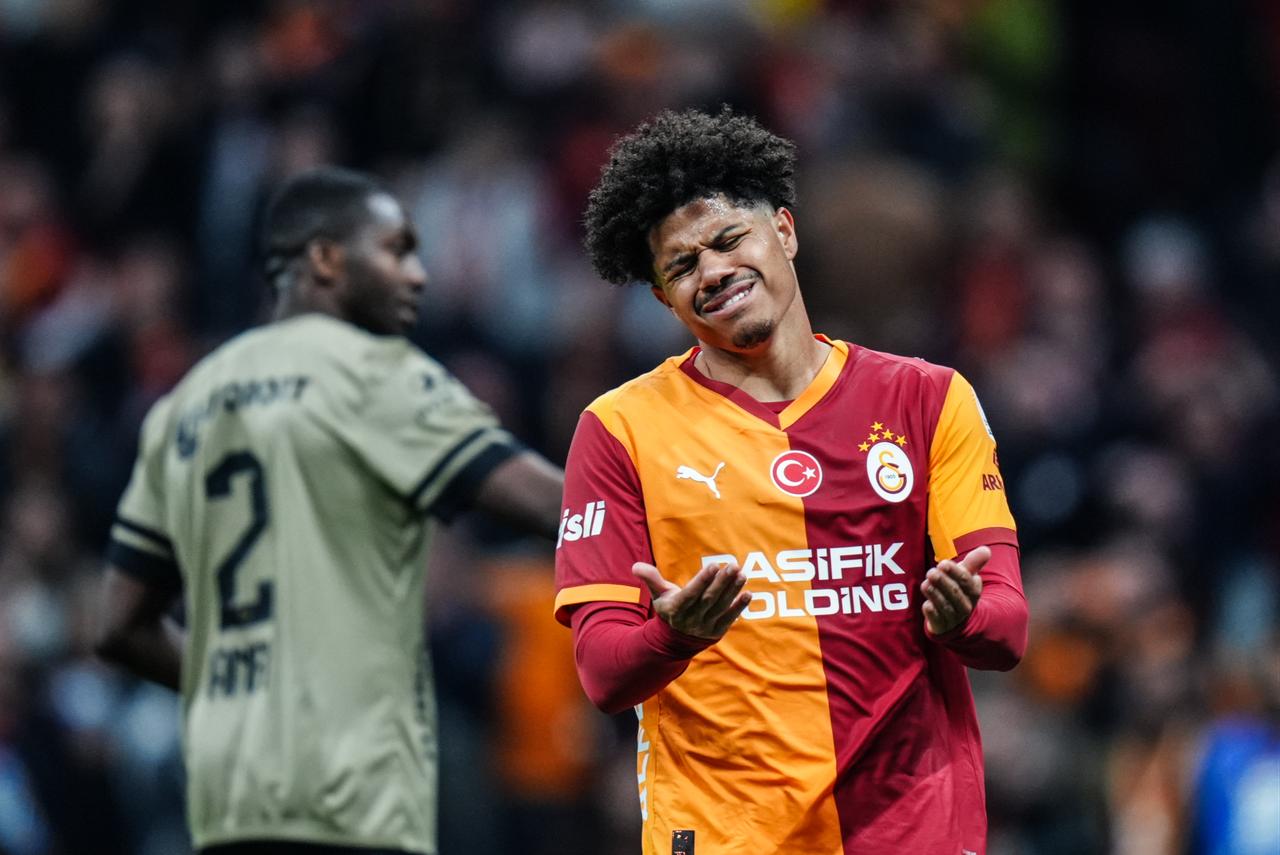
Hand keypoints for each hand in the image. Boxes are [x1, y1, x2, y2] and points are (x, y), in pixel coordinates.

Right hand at [632, 560, 751, 640]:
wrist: (674, 641)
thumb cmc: (669, 610)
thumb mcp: (658, 596)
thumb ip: (651, 579)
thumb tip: (636, 566)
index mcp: (676, 608)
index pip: (691, 594)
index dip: (703, 580)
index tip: (715, 565)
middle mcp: (691, 619)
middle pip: (709, 599)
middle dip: (721, 583)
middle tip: (733, 566)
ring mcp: (705, 626)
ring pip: (721, 606)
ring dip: (732, 591)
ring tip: (741, 574)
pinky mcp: (717, 631)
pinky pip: (729, 618)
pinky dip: (739, 607)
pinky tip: (748, 594)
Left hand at [921, 546, 988, 635]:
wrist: (955, 620)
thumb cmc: (958, 591)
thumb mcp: (966, 576)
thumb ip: (973, 563)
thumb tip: (986, 550)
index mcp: (973, 591)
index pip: (966, 581)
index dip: (955, 572)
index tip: (943, 563)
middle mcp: (965, 605)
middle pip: (955, 593)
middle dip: (943, 582)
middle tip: (931, 572)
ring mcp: (954, 617)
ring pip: (946, 606)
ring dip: (935, 595)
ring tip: (926, 584)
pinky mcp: (941, 626)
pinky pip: (938, 621)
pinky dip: (932, 613)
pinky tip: (927, 605)